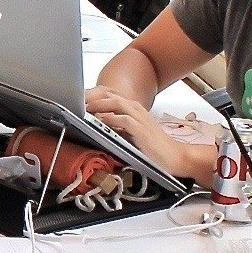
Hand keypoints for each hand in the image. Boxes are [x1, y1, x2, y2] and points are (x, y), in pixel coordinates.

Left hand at [82, 89, 212, 182]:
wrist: (176, 157)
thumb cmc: (154, 148)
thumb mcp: (131, 134)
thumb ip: (116, 127)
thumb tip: (96, 125)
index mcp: (134, 109)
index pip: (110, 95)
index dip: (93, 95)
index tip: (76, 98)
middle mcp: (136, 110)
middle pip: (111, 95)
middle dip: (91, 96)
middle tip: (75, 100)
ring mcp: (140, 118)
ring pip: (116, 103)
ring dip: (98, 104)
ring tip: (83, 107)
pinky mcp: (142, 129)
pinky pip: (124, 119)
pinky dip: (111, 118)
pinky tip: (100, 120)